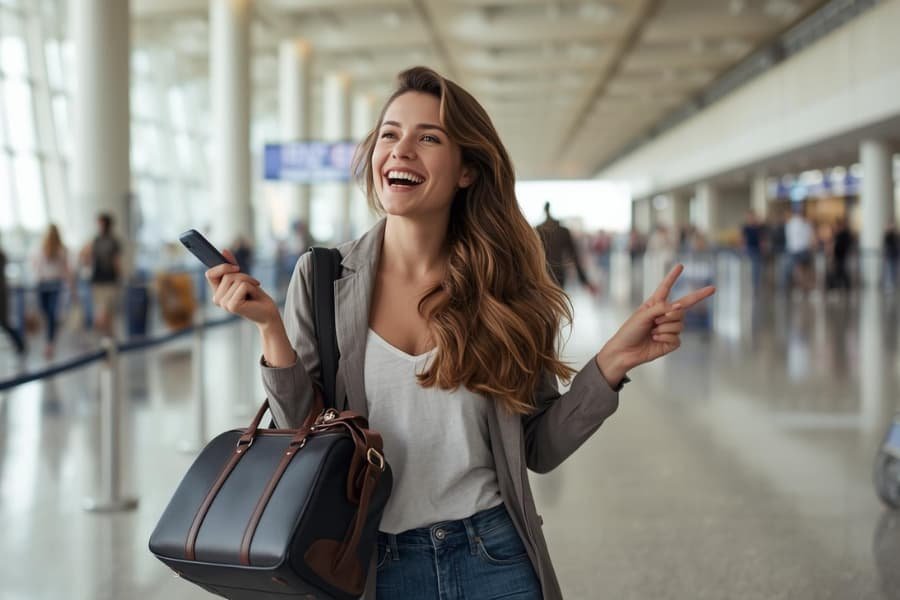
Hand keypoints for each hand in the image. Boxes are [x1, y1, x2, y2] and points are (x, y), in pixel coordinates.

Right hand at [206, 249, 279, 326]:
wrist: (268, 313)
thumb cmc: (256, 297)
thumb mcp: (243, 278)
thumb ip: (232, 266)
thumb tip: (224, 250)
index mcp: (217, 293)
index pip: (210, 274)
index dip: (221, 267)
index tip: (236, 266)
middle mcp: (217, 299)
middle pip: (226, 274)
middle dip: (243, 275)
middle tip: (252, 286)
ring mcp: (224, 303)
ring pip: (234, 278)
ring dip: (248, 281)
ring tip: (252, 293)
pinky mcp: (232, 306)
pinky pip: (242, 285)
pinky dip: (251, 287)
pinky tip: (253, 298)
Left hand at [595, 264, 714, 384]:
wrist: (624, 351)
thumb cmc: (629, 331)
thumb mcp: (643, 315)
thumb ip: (662, 308)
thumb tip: (680, 306)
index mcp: (655, 305)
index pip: (666, 287)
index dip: (673, 276)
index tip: (681, 265)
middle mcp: (665, 314)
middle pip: (682, 307)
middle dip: (672, 313)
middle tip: (655, 321)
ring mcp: (670, 328)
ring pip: (679, 323)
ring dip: (663, 328)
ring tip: (651, 332)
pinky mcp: (672, 342)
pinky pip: (676, 337)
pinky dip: (664, 338)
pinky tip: (654, 340)